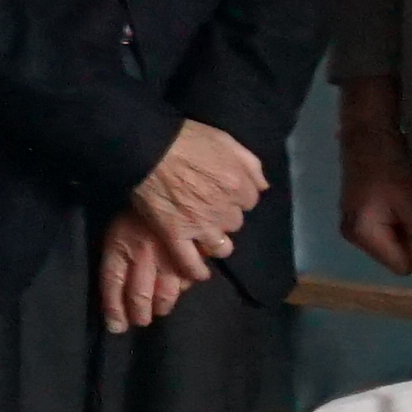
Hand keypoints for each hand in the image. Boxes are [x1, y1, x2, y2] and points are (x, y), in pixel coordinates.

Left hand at [94, 209, 200, 333]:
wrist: (165, 174)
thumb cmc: (136, 199)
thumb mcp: (117, 224)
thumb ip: (118, 253)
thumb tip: (119, 283)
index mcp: (119, 247)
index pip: (113, 284)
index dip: (114, 308)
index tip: (117, 326)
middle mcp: (142, 256)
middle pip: (139, 294)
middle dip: (140, 312)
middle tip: (142, 321)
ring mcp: (167, 255)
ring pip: (166, 291)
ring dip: (163, 304)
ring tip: (161, 309)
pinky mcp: (190, 250)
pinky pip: (190, 275)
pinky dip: (187, 283)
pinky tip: (185, 285)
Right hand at [131, 118, 266, 270]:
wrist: (148, 148)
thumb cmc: (185, 138)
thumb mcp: (225, 140)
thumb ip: (250, 163)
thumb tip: (263, 185)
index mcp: (239, 185)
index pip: (250, 201)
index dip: (236, 196)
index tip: (224, 192)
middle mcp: (225, 209)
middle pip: (235, 222)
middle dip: (225, 217)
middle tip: (208, 208)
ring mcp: (201, 225)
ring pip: (221, 246)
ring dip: (217, 243)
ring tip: (206, 238)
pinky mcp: (176, 235)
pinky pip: (190, 261)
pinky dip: (196, 270)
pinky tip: (199, 273)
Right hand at [335, 79, 411, 279]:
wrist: (365, 130)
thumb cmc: (390, 164)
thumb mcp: (411, 202)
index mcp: (362, 235)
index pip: (401, 266)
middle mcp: (351, 236)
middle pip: (393, 257)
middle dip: (410, 241)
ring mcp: (350, 225)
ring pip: (389, 245)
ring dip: (403, 230)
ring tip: (407, 203)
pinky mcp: (353, 214)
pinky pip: (382, 232)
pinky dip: (394, 221)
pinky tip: (397, 200)